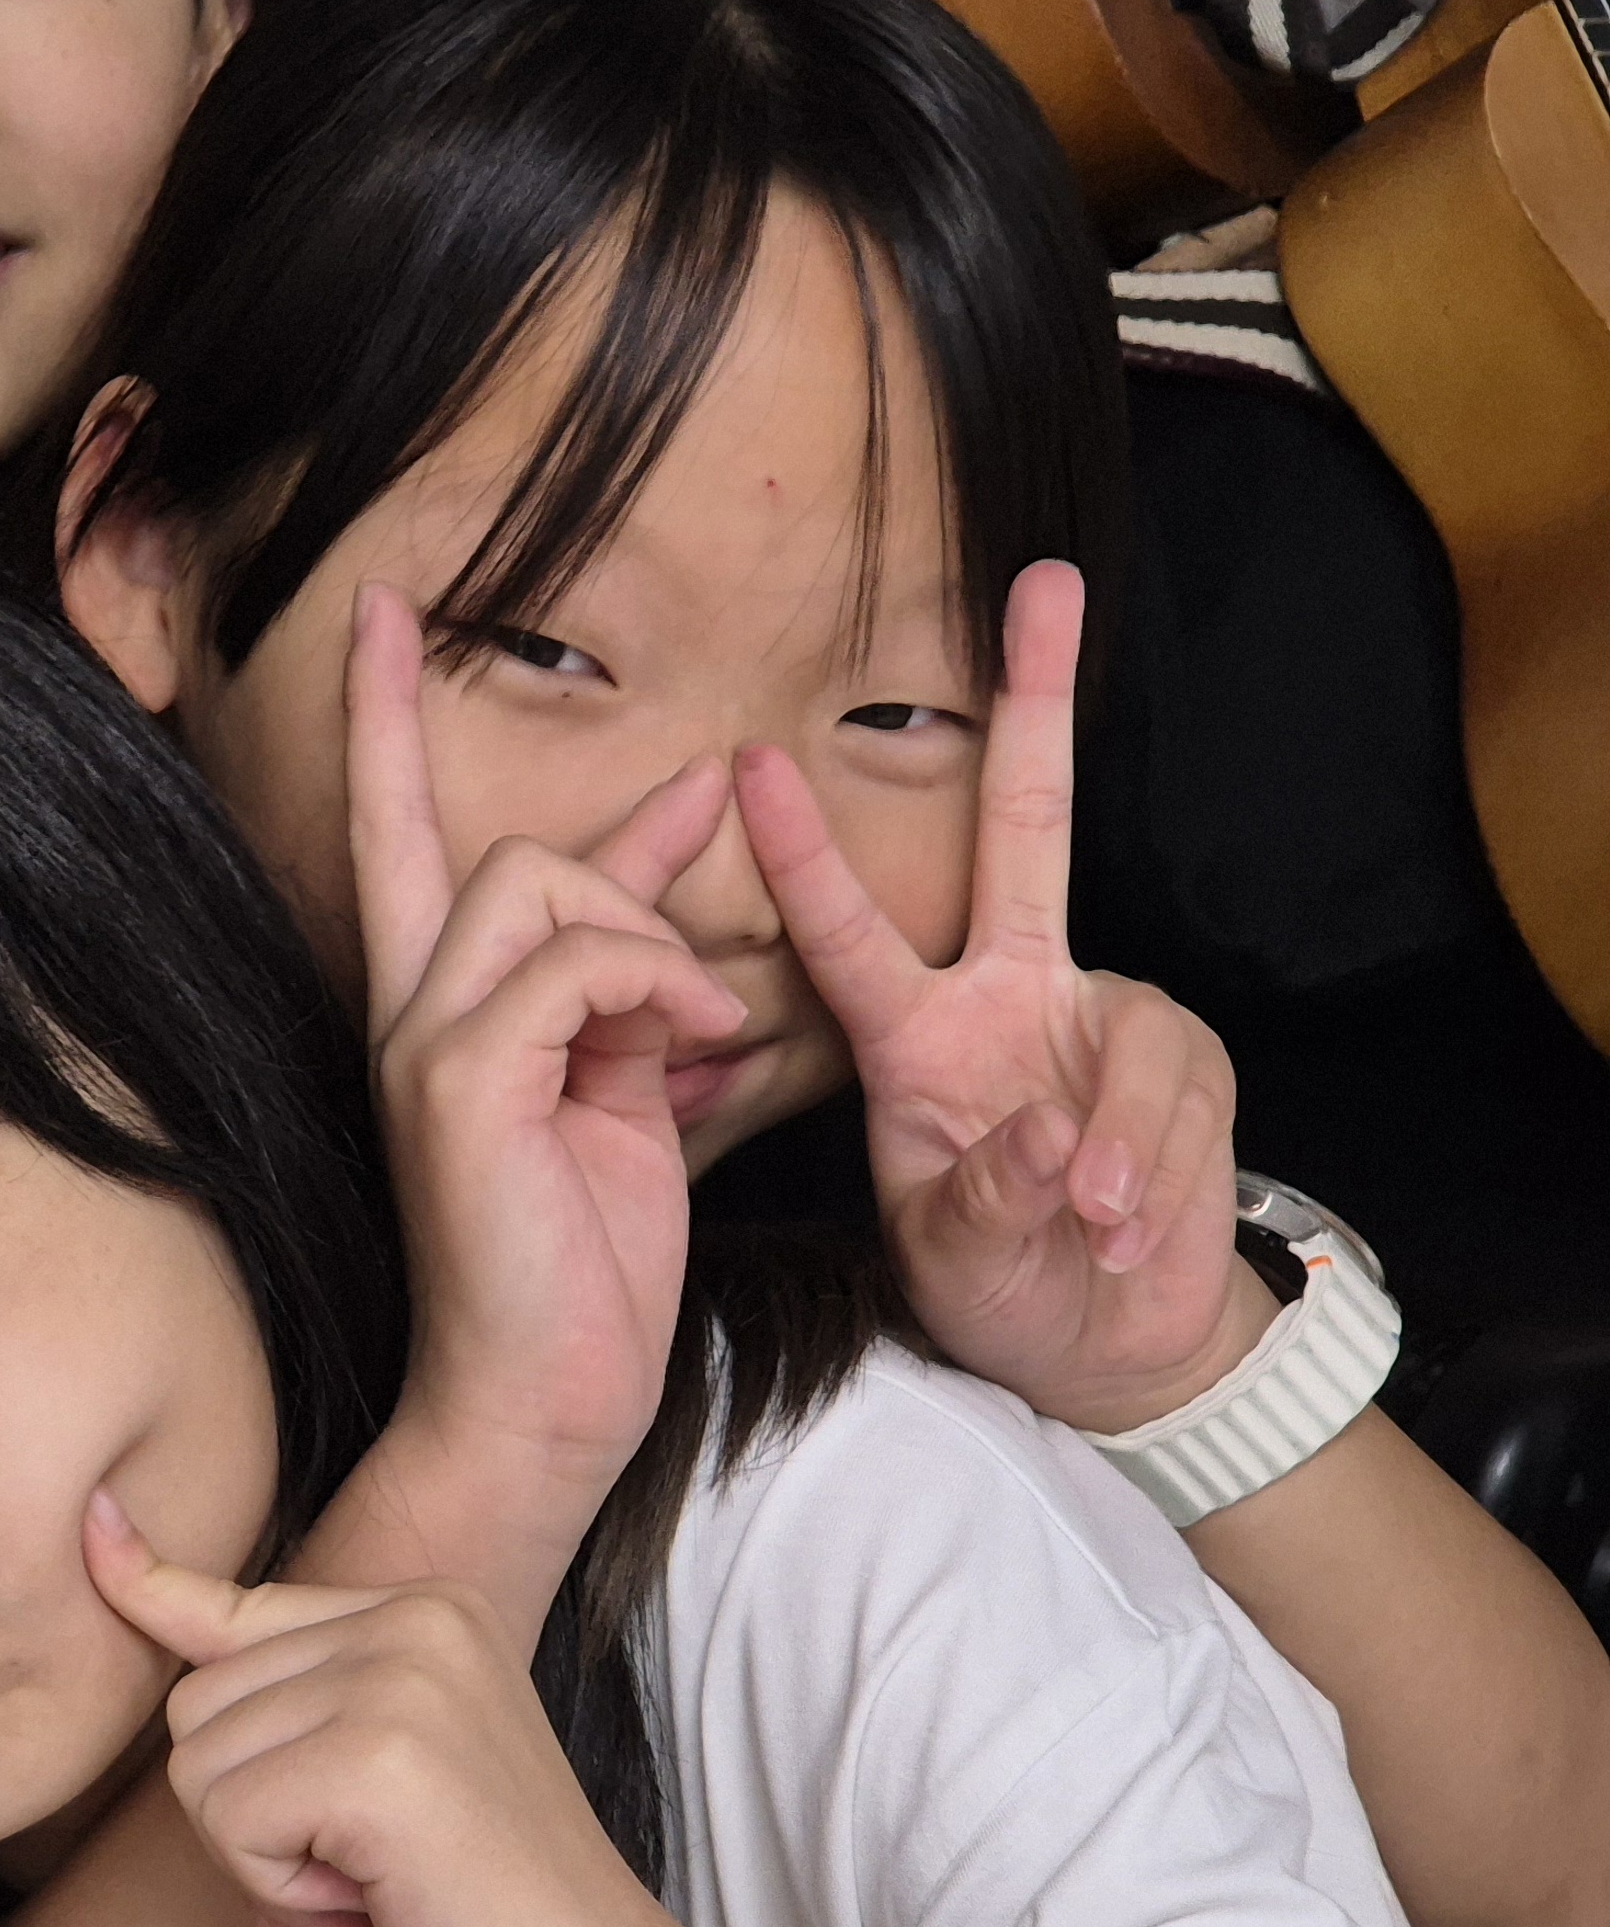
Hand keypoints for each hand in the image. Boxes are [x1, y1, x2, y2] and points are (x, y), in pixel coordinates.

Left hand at [84, 1498, 774, 1926]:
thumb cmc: (488, 1909)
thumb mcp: (391, 1772)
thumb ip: (294, 1712)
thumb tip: (170, 1657)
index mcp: (421, 1609)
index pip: (239, 1598)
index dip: (150, 1583)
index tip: (95, 1527)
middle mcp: (409, 1618)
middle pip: (196, 1703)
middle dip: (251, 1815)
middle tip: (362, 1870)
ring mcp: (395, 1681)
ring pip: (199, 1765)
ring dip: (265, 1863)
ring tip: (376, 1889)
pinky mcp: (375, 1761)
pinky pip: (229, 1823)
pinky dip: (279, 1893)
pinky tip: (371, 1912)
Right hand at [342, 586, 743, 1592]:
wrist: (546, 1401)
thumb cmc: (584, 1265)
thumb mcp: (632, 1080)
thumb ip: (642, 957)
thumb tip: (693, 823)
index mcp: (437, 1013)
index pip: (396, 832)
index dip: (386, 719)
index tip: (384, 612)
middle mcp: (408, 1011)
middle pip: (500, 847)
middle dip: (620, 876)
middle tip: (691, 986)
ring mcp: (425, 1042)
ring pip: (538, 884)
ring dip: (645, 940)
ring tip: (692, 1032)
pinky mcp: (462, 1080)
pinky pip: (579, 961)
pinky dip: (655, 984)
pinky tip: (685, 1047)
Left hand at [734, 561, 1277, 1430]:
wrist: (1104, 1342)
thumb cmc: (995, 1280)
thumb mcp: (945, 1254)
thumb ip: (975, 1200)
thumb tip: (1043, 1144)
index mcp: (913, 1032)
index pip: (845, 930)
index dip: (799, 849)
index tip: (743, 760)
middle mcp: (1007, 994)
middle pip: (1027, 824)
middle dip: (1039, 700)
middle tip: (1043, 584)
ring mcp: (1101, 1016)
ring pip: (1126, 1032)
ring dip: (1116, 1138)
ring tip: (1087, 1222)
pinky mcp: (1184, 1061)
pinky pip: (1179, 1095)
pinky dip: (1156, 1172)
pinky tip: (1125, 1228)